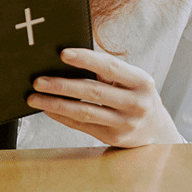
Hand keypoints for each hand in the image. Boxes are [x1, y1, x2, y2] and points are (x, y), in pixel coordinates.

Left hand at [27, 47, 181, 147]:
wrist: (157, 130)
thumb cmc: (138, 96)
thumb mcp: (134, 81)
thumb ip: (110, 71)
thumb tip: (71, 60)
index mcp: (142, 81)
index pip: (110, 67)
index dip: (86, 59)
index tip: (63, 53)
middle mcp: (136, 103)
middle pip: (93, 91)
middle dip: (62, 85)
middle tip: (38, 80)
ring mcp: (125, 123)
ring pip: (84, 111)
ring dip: (56, 103)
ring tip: (35, 97)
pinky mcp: (114, 138)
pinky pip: (83, 126)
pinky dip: (63, 116)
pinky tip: (48, 108)